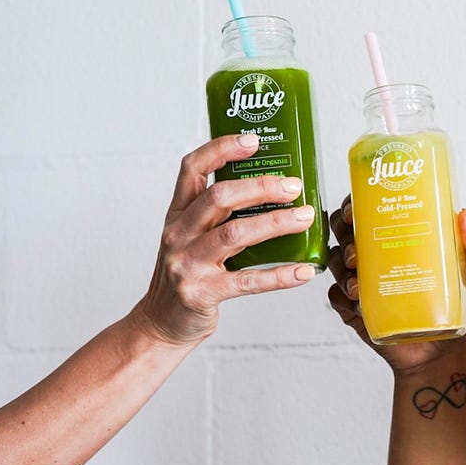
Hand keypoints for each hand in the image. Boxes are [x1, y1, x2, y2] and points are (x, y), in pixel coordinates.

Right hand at [134, 134, 317, 345]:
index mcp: (178, 214)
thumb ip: (220, 215)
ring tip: (305, 218)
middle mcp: (179, 234)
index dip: (221, 149)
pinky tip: (303, 271)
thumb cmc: (187, 275)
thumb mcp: (192, 237)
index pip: (192, 169)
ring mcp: (187, 264)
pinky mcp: (202, 293)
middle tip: (294, 186)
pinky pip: (247, 281)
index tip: (253, 140)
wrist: (160, 324)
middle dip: (261, 187)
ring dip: (275, 223)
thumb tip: (274, 190)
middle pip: (219, 197)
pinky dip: (280, 275)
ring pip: (235, 234)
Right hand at [327, 196, 465, 374]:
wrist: (443, 350)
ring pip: (336, 261)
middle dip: (343, 233)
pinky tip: (357, 301)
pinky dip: (342, 296)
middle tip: (356, 249)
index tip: (355, 209)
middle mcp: (374, 253)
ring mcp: (361, 280)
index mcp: (396, 234)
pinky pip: (336, 297)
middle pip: (343, 230)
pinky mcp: (353, 308)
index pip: (368, 208)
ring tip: (358, 279)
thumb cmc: (454, 303)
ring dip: (341, 266)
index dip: (355, 203)